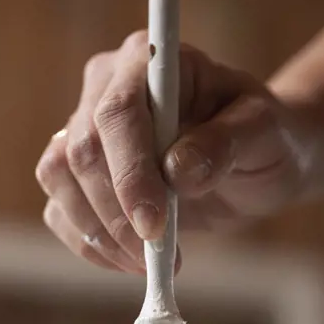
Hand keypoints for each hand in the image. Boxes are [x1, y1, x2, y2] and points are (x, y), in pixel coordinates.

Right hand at [36, 31, 312, 273]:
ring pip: (59, 179)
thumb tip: (178, 173)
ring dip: (99, 233)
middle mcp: (106, 87)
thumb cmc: (262, 137)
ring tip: (149, 262)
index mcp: (150, 62)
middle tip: (158, 256)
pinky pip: (60, 209)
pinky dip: (89, 244)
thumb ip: (226, 142)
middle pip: (80, 152)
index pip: (117, 114)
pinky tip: (128, 260)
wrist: (253, 161)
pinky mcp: (79, 172)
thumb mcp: (264, 132)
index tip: (153, 226)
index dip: (128, 173)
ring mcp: (85, 128)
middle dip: (116, 214)